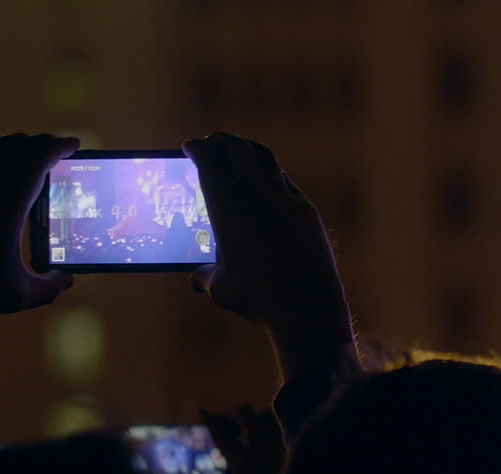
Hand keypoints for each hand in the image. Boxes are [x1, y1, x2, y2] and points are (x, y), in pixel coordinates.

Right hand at [183, 132, 353, 380]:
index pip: (209, 161)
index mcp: (228, 209)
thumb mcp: (222, 289)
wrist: (308, 307)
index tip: (192, 146)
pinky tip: (269, 184)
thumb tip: (196, 279)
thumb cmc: (258, 299)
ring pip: (266, 161)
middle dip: (223, 140)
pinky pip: (287, 183)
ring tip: (241, 153)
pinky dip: (273, 176)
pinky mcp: (308, 212)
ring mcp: (287, 200)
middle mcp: (257, 197)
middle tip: (213, 140)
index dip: (198, 148)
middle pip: (238, 149)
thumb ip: (206, 277)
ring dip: (250, 152)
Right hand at [200, 405, 285, 473]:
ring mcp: (283, 440)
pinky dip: (280, 425)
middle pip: (245, 412)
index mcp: (241, 459)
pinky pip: (289, 424)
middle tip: (233, 418)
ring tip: (258, 424)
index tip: (204, 411)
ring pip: (268, 414)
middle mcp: (260, 444)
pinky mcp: (301, 444)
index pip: (221, 432)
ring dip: (260, 415)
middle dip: (236, 412)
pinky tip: (280, 434)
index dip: (210, 419)